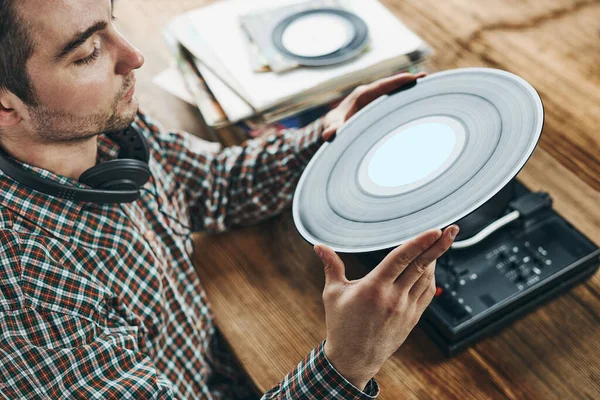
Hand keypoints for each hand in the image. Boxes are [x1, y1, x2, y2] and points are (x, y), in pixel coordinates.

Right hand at [314, 225, 458, 389]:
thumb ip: (331, 266)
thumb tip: (318, 246)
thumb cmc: (341, 325)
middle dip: (438, 246)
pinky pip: (427, 293)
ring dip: (434, 260)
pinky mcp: (412, 319)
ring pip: (427, 279)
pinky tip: (430, 267)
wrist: (353, 359)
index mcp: (374, 289)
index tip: (436, 231)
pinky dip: (431, 277)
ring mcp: (406, 310)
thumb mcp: (333, 294)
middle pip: (421, 266)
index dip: (420, 243)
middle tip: (451, 230)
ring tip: (438, 243)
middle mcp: (393, 298)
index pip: (402, 259)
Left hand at [321, 72, 426, 141]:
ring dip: (410, 87)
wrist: (333, 126)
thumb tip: (329, 134)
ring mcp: (376, 98)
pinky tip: (421, 97)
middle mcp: (370, 94)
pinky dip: (406, 96)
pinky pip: (393, 98)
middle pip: (391, 85)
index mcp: (361, 96)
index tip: (411, 78)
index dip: (396, 82)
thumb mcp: (332, 127)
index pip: (381, 86)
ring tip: (429, 83)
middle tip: (426, 76)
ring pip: (394, 91)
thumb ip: (332, 129)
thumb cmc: (333, 126)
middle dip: (407, 81)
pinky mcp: (379, 104)